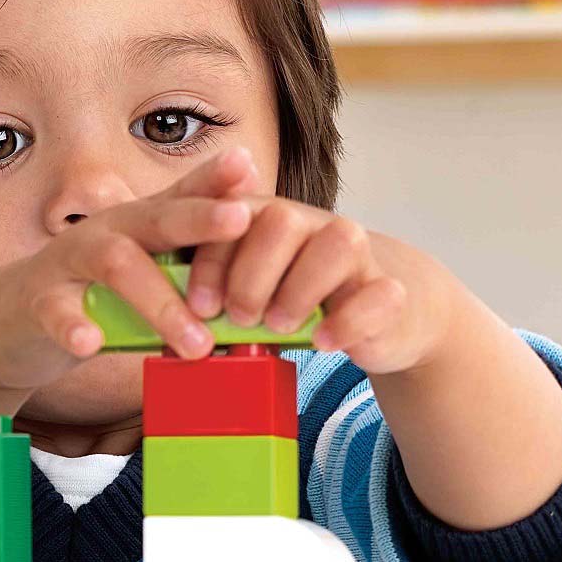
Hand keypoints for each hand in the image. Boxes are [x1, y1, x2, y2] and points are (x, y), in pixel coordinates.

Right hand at [0, 149, 259, 392]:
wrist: (9, 320)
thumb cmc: (91, 295)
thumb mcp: (144, 272)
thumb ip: (189, 268)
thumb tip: (264, 278)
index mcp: (138, 226)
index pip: (181, 195)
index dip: (213, 178)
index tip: (248, 165)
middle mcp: (107, 232)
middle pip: (155, 218)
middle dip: (199, 217)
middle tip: (242, 220)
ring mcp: (69, 263)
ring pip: (116, 266)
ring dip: (160, 303)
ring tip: (196, 342)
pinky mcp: (37, 302)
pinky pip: (55, 310)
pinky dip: (73, 326)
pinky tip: (91, 342)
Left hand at [181, 163, 421, 374]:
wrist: (377, 315)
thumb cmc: (298, 301)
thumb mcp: (255, 294)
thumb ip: (220, 295)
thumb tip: (172, 329)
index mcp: (270, 220)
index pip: (235, 218)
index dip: (214, 261)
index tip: (200, 307)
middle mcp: (314, 226)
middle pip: (282, 220)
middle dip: (253, 274)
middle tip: (241, 318)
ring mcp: (358, 255)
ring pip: (338, 243)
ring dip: (300, 289)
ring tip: (280, 325)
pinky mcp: (390, 290)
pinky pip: (377, 294)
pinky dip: (346, 321)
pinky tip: (323, 342)